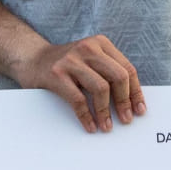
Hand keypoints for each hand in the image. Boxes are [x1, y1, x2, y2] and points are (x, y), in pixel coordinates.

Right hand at [15, 35, 144, 133]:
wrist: (31, 58)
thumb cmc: (65, 65)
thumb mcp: (89, 60)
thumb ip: (108, 72)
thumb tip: (131, 101)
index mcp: (100, 44)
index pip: (127, 69)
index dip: (135, 92)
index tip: (139, 110)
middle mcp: (87, 48)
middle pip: (118, 77)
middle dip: (124, 102)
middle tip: (126, 119)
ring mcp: (71, 60)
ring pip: (101, 89)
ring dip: (106, 112)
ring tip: (107, 126)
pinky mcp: (56, 74)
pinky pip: (78, 100)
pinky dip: (87, 116)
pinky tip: (90, 125)